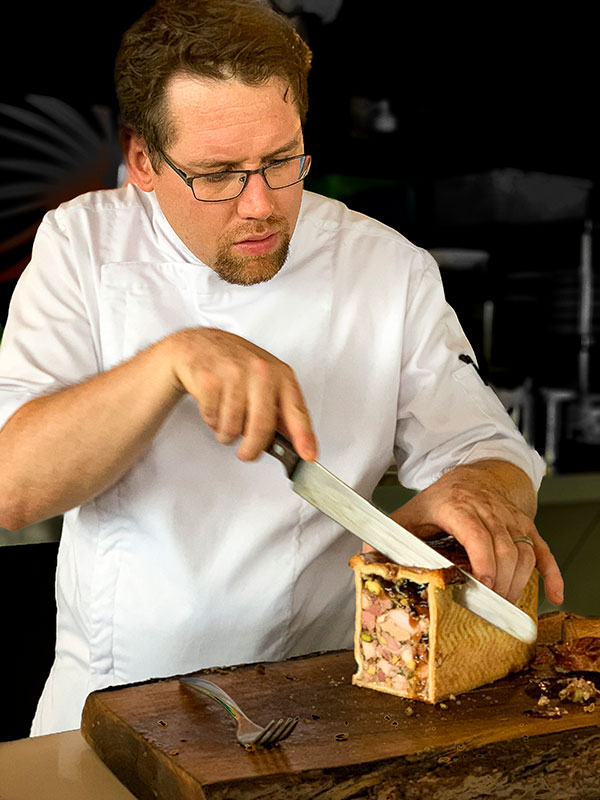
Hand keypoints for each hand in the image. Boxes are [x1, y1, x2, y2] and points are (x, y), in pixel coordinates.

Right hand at [167, 327, 316, 461]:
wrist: (199, 344)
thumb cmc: (236, 364)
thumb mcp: (267, 380)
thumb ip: (281, 409)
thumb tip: (296, 442)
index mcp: (281, 374)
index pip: (296, 410)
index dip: (303, 436)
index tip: (308, 455)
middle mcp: (261, 372)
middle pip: (262, 426)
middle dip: (252, 449)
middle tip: (247, 454)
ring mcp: (234, 374)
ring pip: (232, 427)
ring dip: (227, 434)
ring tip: (226, 419)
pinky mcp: (210, 379)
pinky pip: (212, 418)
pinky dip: (211, 420)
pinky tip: (214, 405)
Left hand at [386, 460, 563, 605]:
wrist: (478, 474)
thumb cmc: (444, 497)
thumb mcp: (412, 512)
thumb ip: (391, 535)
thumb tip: (366, 557)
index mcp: (458, 506)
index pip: (476, 532)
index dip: (482, 558)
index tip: (482, 583)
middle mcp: (489, 511)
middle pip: (504, 548)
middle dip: (499, 582)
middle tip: (489, 607)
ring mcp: (510, 519)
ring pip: (523, 551)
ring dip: (518, 581)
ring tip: (503, 604)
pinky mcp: (526, 526)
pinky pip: (543, 549)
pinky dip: (551, 572)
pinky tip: (553, 594)